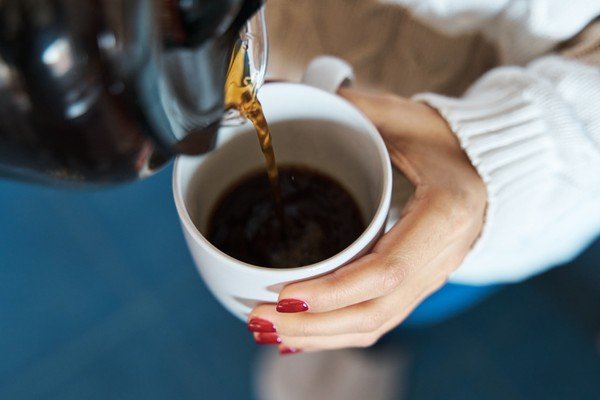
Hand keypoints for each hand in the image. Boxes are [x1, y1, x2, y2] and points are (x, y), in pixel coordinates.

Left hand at [247, 88, 486, 352]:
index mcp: (444, 215)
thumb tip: (294, 94)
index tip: (284, 295)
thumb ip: (356, 109)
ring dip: (319, 337)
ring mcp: (431, 277)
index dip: (333, 291)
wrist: (488, 168)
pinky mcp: (418, 285)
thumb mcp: (405, 117)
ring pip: (374, 325)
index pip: (386, 271)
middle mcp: (441, 258)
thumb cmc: (448, 140)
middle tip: (260, 320)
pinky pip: (377, 320)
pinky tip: (301, 336)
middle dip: (313, 326)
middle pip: (375, 313)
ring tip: (269, 333)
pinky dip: (336, 333)